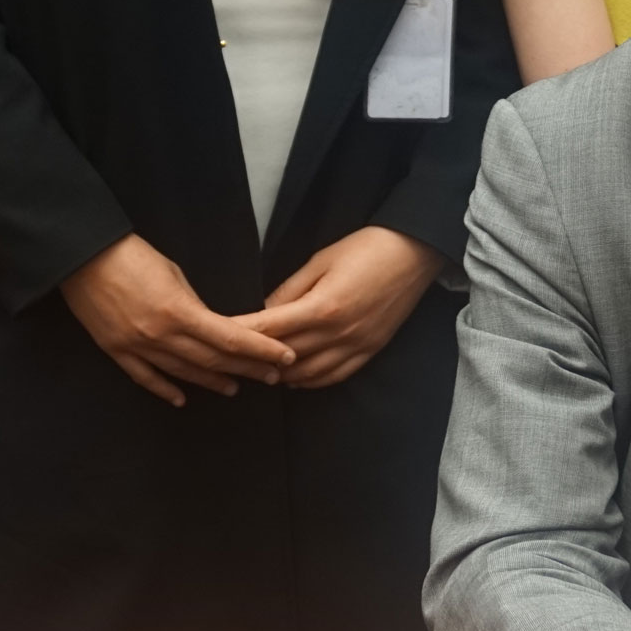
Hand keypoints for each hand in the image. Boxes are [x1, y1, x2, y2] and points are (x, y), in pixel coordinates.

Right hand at [60, 233, 296, 406]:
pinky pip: (144, 377)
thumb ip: (192, 303)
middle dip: (246, 368)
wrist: (83, 257)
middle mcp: (161, 336)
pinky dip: (164, 390)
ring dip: (212, 381)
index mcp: (179, 312)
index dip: (259, 350)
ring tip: (235, 387)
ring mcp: (137, 347)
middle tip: (272, 377)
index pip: (230, 338)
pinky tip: (181, 400)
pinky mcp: (116, 351)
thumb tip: (208, 322)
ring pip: (182, 372)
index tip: (284, 356)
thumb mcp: (173, 273)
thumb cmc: (132, 255)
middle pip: (212, 359)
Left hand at [238, 225, 443, 388]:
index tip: (216, 339)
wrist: (414, 253)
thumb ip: (289, 290)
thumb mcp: (321, 260)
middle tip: (229, 360)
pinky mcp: (370, 351)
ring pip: (307, 375)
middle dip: (253, 360)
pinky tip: (294, 377)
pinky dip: (309, 381)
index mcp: (322, 307)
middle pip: (284, 357)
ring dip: (280, 375)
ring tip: (258, 370)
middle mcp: (338, 334)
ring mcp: (356, 346)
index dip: (240, 336)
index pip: (269, 330)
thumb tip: (262, 311)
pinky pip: (334, 376)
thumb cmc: (366, 248)